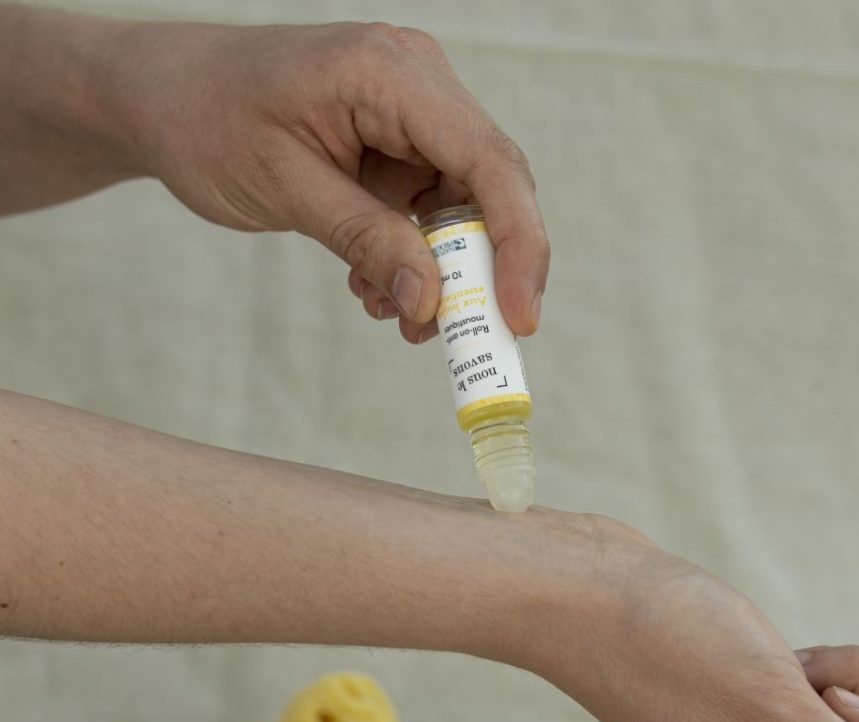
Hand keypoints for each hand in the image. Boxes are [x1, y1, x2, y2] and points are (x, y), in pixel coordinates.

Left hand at [113, 20, 548, 341]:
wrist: (164, 98)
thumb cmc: (207, 121)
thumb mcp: (287, 187)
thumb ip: (366, 241)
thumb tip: (432, 304)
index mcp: (389, 73)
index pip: (488, 161)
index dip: (518, 245)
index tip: (518, 318)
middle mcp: (416, 84)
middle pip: (491, 186)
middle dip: (482, 271)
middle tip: (462, 336)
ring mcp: (410, 114)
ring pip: (463, 208)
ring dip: (442, 274)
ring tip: (396, 317)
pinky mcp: (398, 144)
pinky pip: (429, 211)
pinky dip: (413, 259)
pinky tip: (375, 288)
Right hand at [534, 517, 858, 721]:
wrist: (588, 592)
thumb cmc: (668, 652)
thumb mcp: (782, 721)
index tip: (827, 706)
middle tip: (796, 681)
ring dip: (840, 681)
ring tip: (774, 662)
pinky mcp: (760, 714)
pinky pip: (834, 698)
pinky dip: (818, 669)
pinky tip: (768, 655)